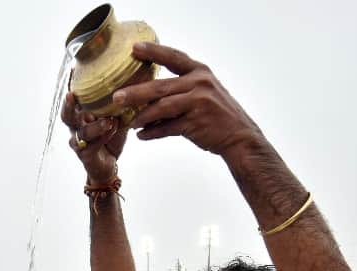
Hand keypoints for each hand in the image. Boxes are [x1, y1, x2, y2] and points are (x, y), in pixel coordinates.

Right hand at [61, 92, 127, 184]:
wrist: (108, 165)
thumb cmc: (110, 139)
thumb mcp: (115, 120)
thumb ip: (117, 108)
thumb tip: (129, 88)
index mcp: (80, 117)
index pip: (72, 103)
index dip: (69, 93)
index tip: (71, 79)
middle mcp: (76, 128)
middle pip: (67, 117)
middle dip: (68, 106)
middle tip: (71, 95)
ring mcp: (79, 143)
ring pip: (83, 132)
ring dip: (96, 125)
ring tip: (109, 121)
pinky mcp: (85, 155)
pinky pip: (92, 146)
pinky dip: (103, 137)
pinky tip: (112, 130)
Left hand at [112, 42, 261, 155]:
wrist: (239, 136)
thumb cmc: (217, 114)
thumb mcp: (204, 92)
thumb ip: (180, 88)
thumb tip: (146, 93)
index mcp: (200, 71)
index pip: (173, 57)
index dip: (153, 52)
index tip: (134, 48)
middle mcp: (199, 83)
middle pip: (160, 86)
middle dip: (135, 92)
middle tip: (117, 97)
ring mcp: (198, 103)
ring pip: (161, 107)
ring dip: (142, 116)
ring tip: (130, 122)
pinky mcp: (195, 123)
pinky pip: (167, 127)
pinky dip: (152, 132)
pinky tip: (142, 136)